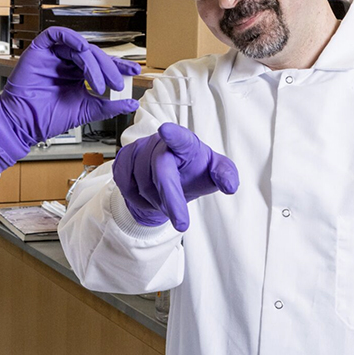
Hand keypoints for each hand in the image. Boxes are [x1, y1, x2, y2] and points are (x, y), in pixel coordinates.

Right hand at [0, 27, 139, 171]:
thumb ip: (109, 106)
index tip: (134, 71)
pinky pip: (56, 34)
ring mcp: (54, 56)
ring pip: (80, 47)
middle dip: (108, 68)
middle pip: (94, 55)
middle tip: (116, 83)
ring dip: (93, 63)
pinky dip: (71, 38)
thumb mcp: (86, 111)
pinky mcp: (40, 49)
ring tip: (98, 83)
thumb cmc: (48, 118)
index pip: (102, 65)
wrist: (24, 123)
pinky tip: (81, 49)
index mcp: (78, 75)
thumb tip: (131, 103)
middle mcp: (67, 63)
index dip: (119, 66)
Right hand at [113, 123, 238, 231]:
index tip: (166, 130)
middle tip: (182, 224)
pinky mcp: (123, 158)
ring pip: (142, 182)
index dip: (172, 134)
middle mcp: (160, 142)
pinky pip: (125, 184)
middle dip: (170, 199)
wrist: (172, 174)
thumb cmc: (195, 170)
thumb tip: (230, 185)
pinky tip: (148, 195)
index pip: (180, 137)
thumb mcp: (214, 172)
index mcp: (185, 143)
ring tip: (166, 200)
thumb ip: (226, 175)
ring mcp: (139, 148)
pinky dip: (136, 198)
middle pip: (161, 170)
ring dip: (155, 200)